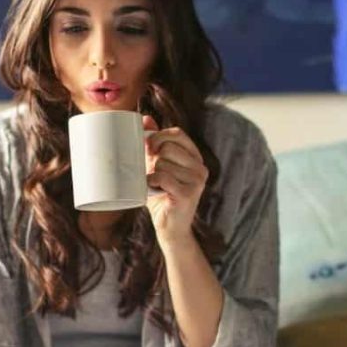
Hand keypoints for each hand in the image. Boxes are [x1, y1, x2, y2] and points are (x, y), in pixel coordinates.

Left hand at [143, 115, 208, 247]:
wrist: (170, 227)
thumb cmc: (162, 196)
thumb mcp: (157, 166)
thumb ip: (155, 144)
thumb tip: (145, 119)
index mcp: (195, 158)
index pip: (178, 133)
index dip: (159, 135)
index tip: (147, 146)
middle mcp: (200, 168)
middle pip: (168, 147)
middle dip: (153, 158)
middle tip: (151, 172)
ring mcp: (197, 181)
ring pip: (163, 163)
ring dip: (152, 173)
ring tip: (155, 186)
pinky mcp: (189, 194)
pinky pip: (162, 177)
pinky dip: (151, 182)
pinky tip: (152, 189)